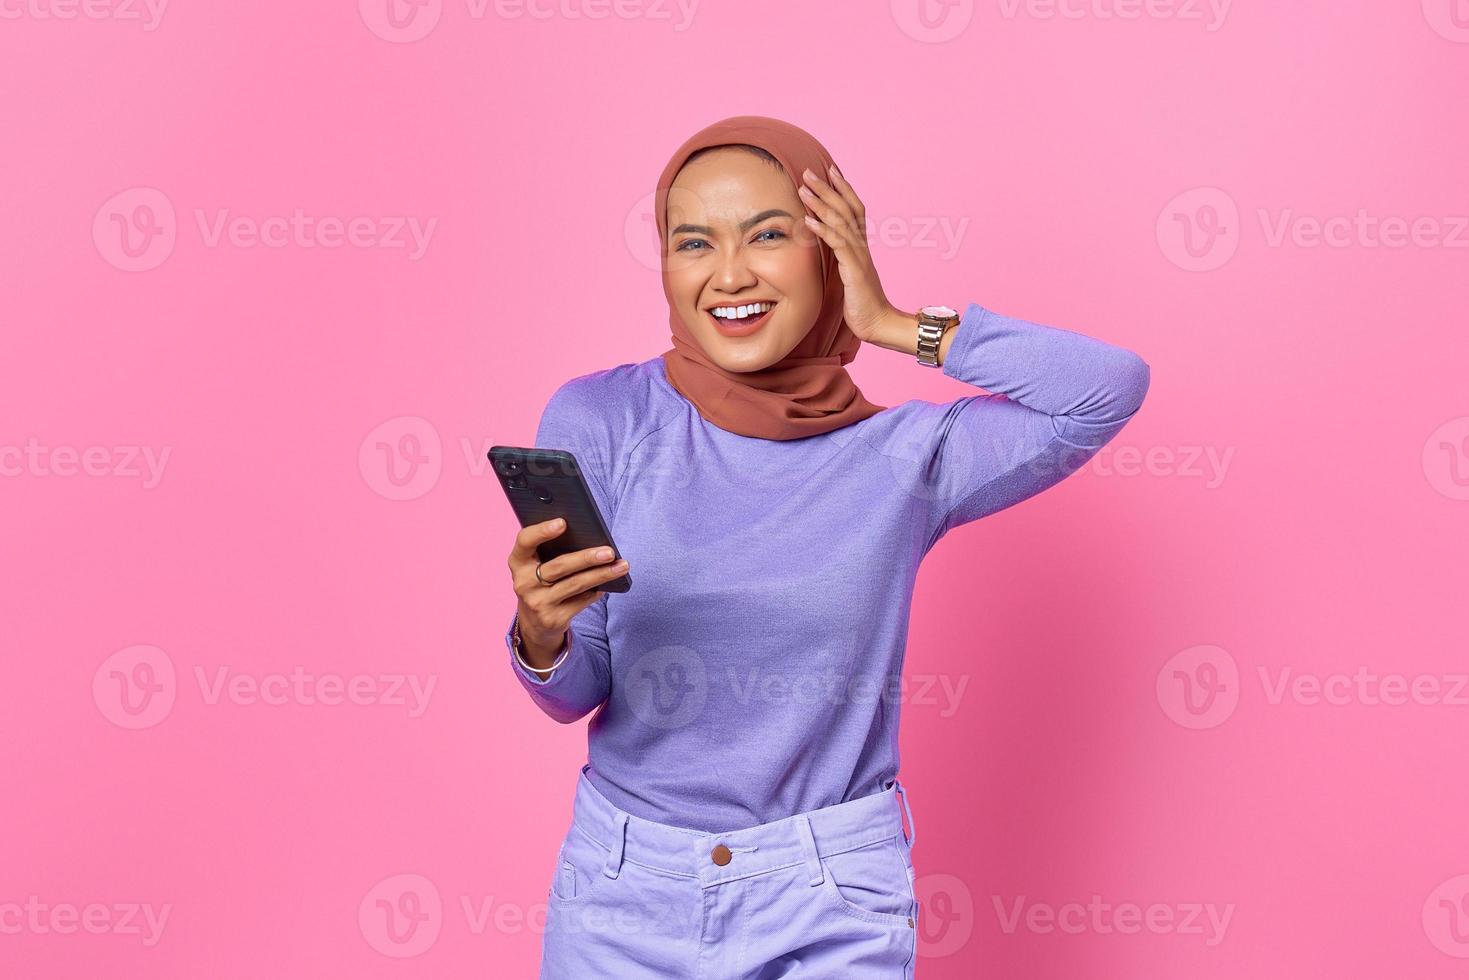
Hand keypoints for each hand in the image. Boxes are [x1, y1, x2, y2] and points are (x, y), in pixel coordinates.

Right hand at [507, 518, 628, 662]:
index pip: (525, 541)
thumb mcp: (537, 565)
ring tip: (622, 566)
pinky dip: (597, 591)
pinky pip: (581, 601)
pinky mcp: (553, 619)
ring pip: (575, 584)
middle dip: (587, 558)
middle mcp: (523, 583)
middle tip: (609, 551)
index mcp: (518, 562)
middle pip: (559, 566)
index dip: (542, 531)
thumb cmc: (542, 581)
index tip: (563, 522)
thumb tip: (589, 536)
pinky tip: (610, 584)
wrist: (535, 622)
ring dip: (602, 574)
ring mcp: (538, 603)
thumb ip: (552, 549)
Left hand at [797, 164, 897, 342]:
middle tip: (809, 172)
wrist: (878, 322)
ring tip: (803, 189)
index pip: (854, 208)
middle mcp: (862, 245)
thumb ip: (841, 258)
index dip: (843, 188)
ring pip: (840, 221)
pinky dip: (822, 230)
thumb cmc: (862, 303)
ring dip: (820, 203)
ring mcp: (859, 255)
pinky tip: (808, 221)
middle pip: (846, 207)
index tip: (830, 171)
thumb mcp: (849, 275)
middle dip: (827, 188)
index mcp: (861, 245)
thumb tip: (826, 248)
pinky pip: (838, 244)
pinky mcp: (854, 269)